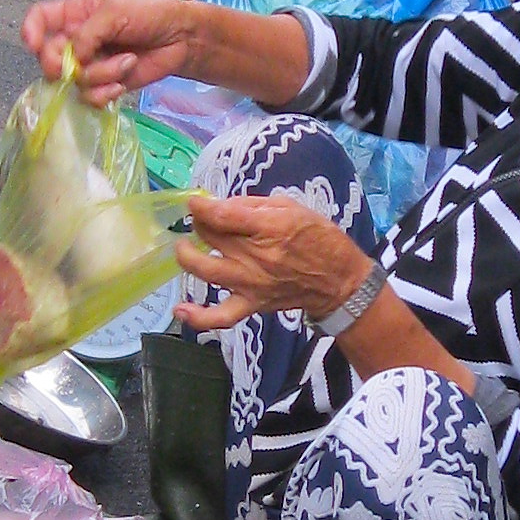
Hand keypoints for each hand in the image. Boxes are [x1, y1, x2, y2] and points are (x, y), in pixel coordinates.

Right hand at [19, 0, 203, 104]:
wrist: (182, 39)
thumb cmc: (150, 14)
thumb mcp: (116, 11)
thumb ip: (88, 32)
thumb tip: (73, 59)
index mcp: (76, 13)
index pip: (40, 18)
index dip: (31, 31)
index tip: (33, 44)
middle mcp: (78, 40)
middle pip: (49, 56)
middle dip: (61, 64)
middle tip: (75, 66)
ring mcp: (91, 64)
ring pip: (73, 80)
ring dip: (98, 75)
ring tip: (125, 63)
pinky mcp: (105, 84)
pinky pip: (89, 96)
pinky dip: (103, 93)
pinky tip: (121, 85)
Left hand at [178, 192, 372, 330]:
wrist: (338, 280)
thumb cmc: (318, 238)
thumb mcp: (290, 207)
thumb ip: (252, 206)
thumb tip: (220, 205)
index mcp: (268, 227)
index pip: (222, 216)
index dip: (200, 207)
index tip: (193, 202)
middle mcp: (256, 256)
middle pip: (210, 237)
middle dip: (199, 224)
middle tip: (202, 220)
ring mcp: (251, 283)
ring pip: (205, 270)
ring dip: (187, 257)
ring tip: (185, 248)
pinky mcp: (251, 304)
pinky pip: (220, 316)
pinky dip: (198, 316)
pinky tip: (180, 309)